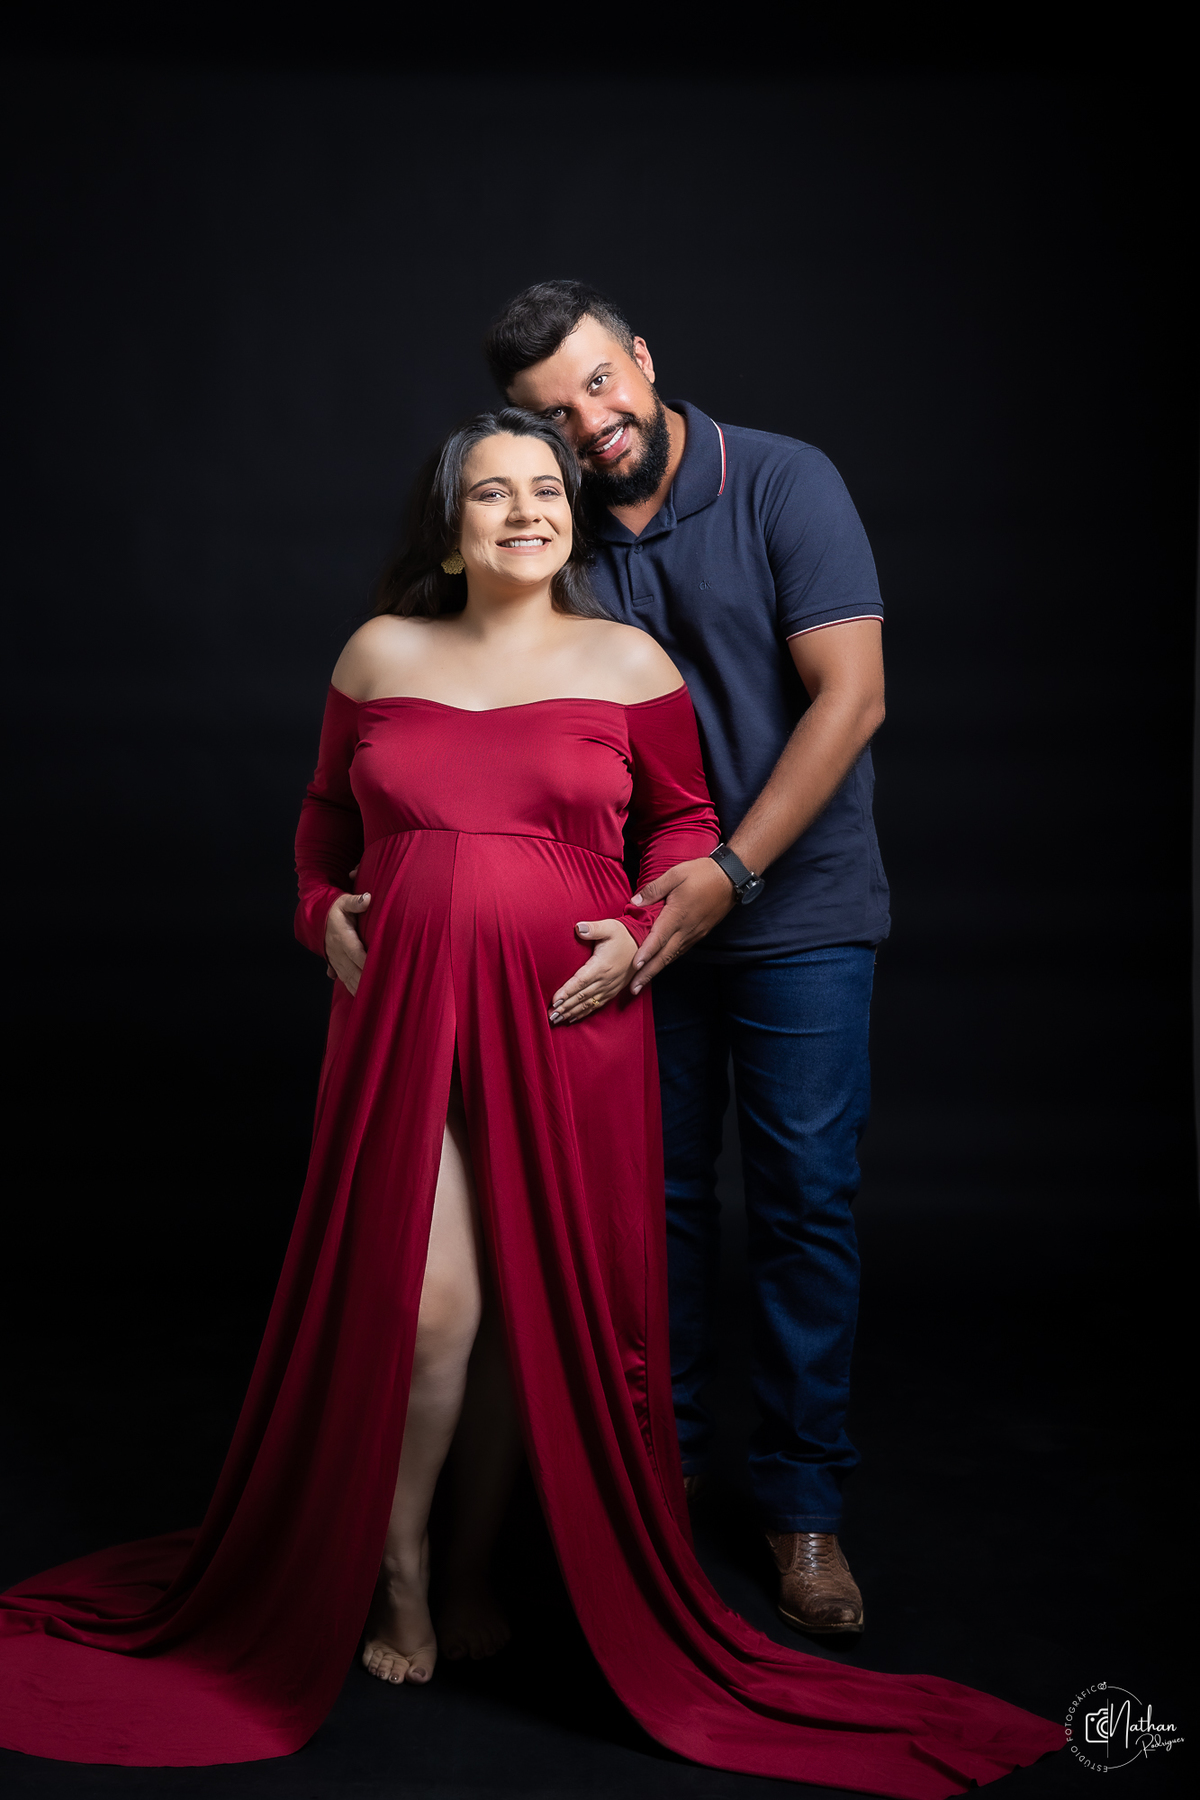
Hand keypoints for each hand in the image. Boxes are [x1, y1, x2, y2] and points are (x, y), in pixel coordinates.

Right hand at [325, 891, 371, 994]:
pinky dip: (351, 987)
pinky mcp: (335, 963)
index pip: (355, 951)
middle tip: (379, 990)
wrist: (317, 916)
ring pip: (348, 977)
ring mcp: (335, 959)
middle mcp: (337, 950)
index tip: (376, 969)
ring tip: (371, 999)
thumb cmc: (335, 908)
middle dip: (364, 981)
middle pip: (352, 969)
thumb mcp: (343, 901)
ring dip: (358, 988)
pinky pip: (343, 978)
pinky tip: (359, 997)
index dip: (365, 962)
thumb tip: (367, 898)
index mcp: (342, 936)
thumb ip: (355, 902)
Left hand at [549, 919, 638, 1024]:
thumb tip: (578, 927)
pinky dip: (585, 1013)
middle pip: (582, 996)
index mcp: (601, 966)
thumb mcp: (609, 927)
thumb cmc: (623, 935)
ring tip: (557, 1020)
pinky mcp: (614, 990)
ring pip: (588, 1003)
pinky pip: (597, 1005)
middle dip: (565, 1007)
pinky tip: (573, 1018)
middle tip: (551, 1016)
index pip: (580, 982)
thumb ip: (593, 928)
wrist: (643, 944)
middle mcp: (605, 980)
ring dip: (572, 1012)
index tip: (554, 1001)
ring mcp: (610, 987)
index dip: (567, 992)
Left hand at [628, 858, 734, 992]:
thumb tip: (635, 901)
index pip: (658, 938)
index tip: (635, 967)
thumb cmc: (702, 873)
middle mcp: (686, 929)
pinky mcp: (699, 933)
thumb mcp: (675, 874)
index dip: (646, 954)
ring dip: (657, 970)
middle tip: (633, 988)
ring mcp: (694, 933)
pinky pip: (681, 950)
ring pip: (673, 956)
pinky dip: (668, 960)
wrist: (731, 878)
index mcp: (677, 915)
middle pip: (664, 956)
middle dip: (648, 973)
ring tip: (642, 981)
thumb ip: (654, 889)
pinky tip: (660, 964)